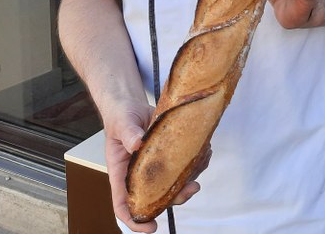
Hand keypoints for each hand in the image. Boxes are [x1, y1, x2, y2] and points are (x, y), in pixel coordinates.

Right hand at [104, 102, 209, 231]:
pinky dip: (195, 162)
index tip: (151, 227)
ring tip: (201, 165)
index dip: (135, 220)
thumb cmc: (120, 116)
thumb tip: (138, 144)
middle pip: (155, 198)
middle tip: (191, 189)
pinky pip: (183, 165)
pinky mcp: (169, 154)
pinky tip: (203, 153)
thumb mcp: (121, 124)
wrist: (132, 104)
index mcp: (121, 173)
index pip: (123, 204)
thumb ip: (128, 134)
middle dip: (173, 199)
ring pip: (172, 183)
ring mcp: (156, 166)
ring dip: (188, 180)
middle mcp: (140, 175)